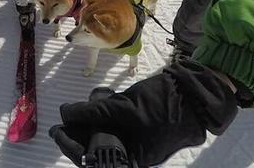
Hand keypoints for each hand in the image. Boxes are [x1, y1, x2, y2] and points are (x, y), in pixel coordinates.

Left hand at [49, 60, 237, 167]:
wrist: (196, 93)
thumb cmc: (164, 105)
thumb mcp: (125, 106)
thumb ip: (95, 111)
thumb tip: (66, 113)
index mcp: (132, 160)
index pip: (93, 158)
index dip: (71, 145)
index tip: (56, 131)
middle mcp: (134, 153)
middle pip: (98, 146)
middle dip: (82, 130)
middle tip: (67, 116)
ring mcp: (138, 139)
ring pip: (107, 132)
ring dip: (96, 117)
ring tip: (90, 101)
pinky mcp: (141, 125)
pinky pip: (118, 123)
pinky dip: (109, 111)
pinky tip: (103, 96)